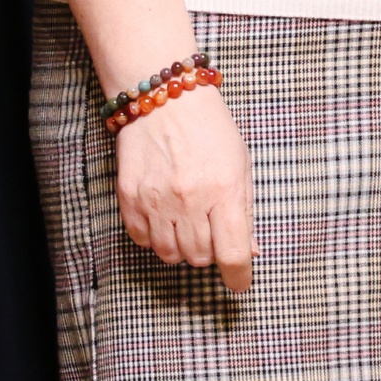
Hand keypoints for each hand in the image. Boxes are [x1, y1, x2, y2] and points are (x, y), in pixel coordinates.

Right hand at [115, 82, 256, 292]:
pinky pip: (142, 240)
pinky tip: (162, 215)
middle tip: (210, 228)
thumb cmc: (210, 129)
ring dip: (181, 246)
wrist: (166, 98)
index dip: (239, 277)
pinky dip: (154, 236)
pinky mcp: (130, 196)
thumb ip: (244, 211)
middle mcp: (190, 198)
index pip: (233, 254)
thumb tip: (249, 252)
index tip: (239, 282)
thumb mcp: (240, 164)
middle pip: (201, 257)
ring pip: (170, 254)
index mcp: (224, 190)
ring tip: (186, 221)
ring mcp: (156, 198)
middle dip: (210, 251)